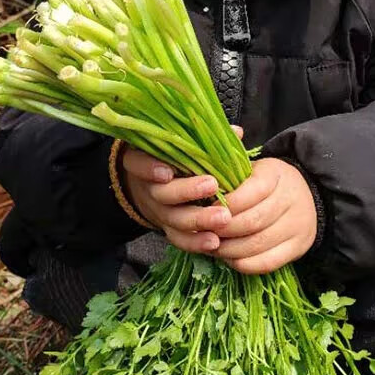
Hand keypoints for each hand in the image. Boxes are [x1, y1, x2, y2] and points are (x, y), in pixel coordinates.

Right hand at [121, 135, 241, 253]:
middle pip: (163, 194)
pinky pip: (180, 240)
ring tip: (223, 218)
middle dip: (187, 191)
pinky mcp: (169, 231)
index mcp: (146, 161)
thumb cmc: (174, 160)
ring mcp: (160, 212)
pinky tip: (214, 242)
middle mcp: (150, 189)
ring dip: (199, 220)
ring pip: (175, 219)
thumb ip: (204, 139)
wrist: (151, 189)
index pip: (138, 163)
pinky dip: (196, 243)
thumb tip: (236, 132)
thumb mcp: (180, 145)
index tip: (167, 171)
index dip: (149, 168)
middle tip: (212, 186)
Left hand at [211, 158, 317, 274]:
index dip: (226, 205)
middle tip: (204, 234)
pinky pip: (266, 263)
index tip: (206, 211)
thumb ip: (230, 183)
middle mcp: (291, 199)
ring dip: (229, 250)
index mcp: (277, 174)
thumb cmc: (266, 185)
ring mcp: (297, 226)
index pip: (250, 192)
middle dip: (223, 231)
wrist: (305, 198)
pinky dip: (243, 264)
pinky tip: (229, 259)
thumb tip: (199, 199)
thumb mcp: (251, 173)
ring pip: (257, 244)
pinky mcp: (297, 247)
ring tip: (212, 247)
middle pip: (252, 221)